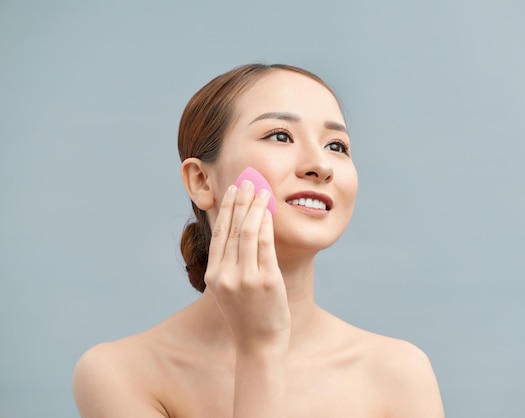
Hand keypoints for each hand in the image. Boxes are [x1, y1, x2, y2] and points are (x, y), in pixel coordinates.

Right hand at [204, 180, 290, 351]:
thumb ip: (229, 265)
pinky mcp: (266, 281)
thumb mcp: (229, 290)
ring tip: (262, 190)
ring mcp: (245, 278)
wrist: (258, 345)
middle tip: (247, 181)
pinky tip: (269, 210)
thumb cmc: (246, 316)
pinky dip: (267, 224)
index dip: (226, 209)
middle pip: (232, 228)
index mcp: (213, 276)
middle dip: (240, 201)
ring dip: (255, 207)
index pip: (219, 234)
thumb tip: (237, 234)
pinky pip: (266, 245)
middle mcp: (225, 274)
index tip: (232, 191)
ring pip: (248, 232)